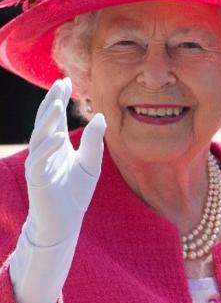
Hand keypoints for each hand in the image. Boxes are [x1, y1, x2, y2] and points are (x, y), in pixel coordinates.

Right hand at [23, 77, 105, 245]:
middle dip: (51, 102)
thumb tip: (100, 117)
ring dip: (48, 119)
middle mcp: (45, 150)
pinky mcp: (38, 179)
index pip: (56, 117)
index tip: (66, 80)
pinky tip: (59, 136)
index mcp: (56, 145)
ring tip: (58, 103)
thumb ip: (94, 142)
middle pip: (46, 121)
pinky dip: (49, 147)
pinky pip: (40, 160)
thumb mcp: (91, 164)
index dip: (59, 99)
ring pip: (39, 136)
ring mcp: (39, 163)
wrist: (64, 222)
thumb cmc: (75, 193)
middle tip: (60, 83)